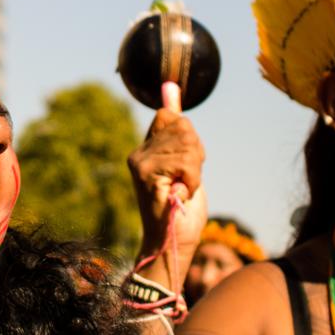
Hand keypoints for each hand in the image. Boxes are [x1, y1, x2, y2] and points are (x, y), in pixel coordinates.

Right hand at [128, 83, 207, 284]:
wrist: (173, 246)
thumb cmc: (182, 210)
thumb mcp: (187, 164)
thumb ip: (179, 130)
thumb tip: (171, 88)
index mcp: (144, 150)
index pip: (171, 116)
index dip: (188, 139)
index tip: (186, 165)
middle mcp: (138, 154)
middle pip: (183, 127)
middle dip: (196, 154)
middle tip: (186, 182)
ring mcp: (140, 164)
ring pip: (187, 143)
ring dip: (196, 170)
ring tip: (183, 190)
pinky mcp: (147, 175)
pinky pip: (186, 161)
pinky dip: (193, 180)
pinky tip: (181, 195)